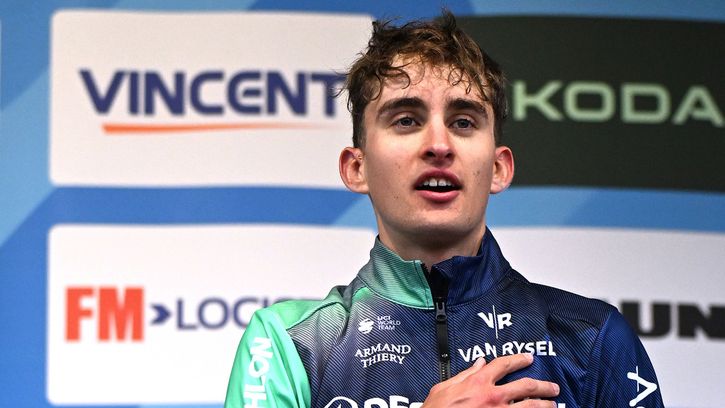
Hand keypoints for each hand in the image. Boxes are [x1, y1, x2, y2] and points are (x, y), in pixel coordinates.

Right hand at [421, 354, 559, 406]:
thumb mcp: (445, 387)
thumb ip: (466, 374)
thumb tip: (480, 363)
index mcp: (479, 382)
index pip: (504, 365)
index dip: (519, 359)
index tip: (529, 358)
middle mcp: (493, 396)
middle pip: (526, 386)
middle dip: (543, 386)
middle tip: (553, 387)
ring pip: (530, 407)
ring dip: (545, 405)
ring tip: (554, 405)